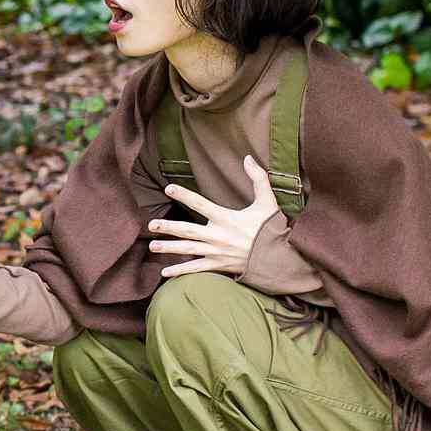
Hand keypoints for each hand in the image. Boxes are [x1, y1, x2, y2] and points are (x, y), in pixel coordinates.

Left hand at [147, 155, 279, 278]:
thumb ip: (258, 178)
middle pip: (188, 230)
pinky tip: (165, 272)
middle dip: (169, 227)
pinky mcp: (218, 265)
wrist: (279, 259)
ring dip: (169, 248)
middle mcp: (218, 236)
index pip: (201, 204)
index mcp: (227, 219)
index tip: (169, 188)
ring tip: (152, 246)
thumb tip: (248, 157)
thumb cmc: (271, 229)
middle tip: (151, 224)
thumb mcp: (267, 201)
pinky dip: (180, 271)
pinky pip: (196, 269)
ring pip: (188, 250)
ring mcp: (217, 252)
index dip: (184, 195)